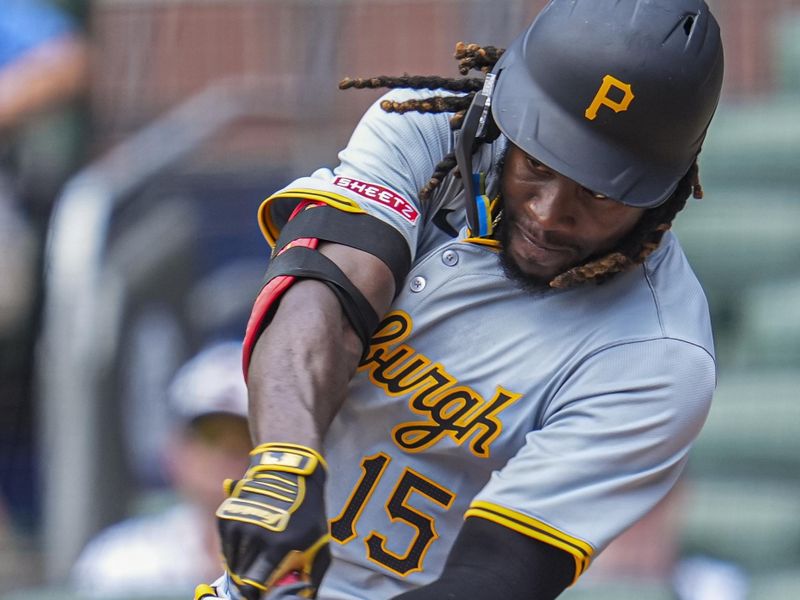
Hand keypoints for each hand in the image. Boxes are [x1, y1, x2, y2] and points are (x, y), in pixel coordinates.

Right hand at [216, 443, 329, 599]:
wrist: (290, 471)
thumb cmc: (308, 511)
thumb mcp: (319, 541)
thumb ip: (312, 575)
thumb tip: (304, 598)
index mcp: (280, 544)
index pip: (255, 584)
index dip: (256, 593)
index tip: (259, 595)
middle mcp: (256, 534)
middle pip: (243, 575)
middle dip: (249, 581)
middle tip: (259, 579)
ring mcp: (239, 523)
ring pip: (233, 562)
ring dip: (243, 566)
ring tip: (256, 560)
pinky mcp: (227, 516)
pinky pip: (226, 547)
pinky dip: (234, 552)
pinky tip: (248, 547)